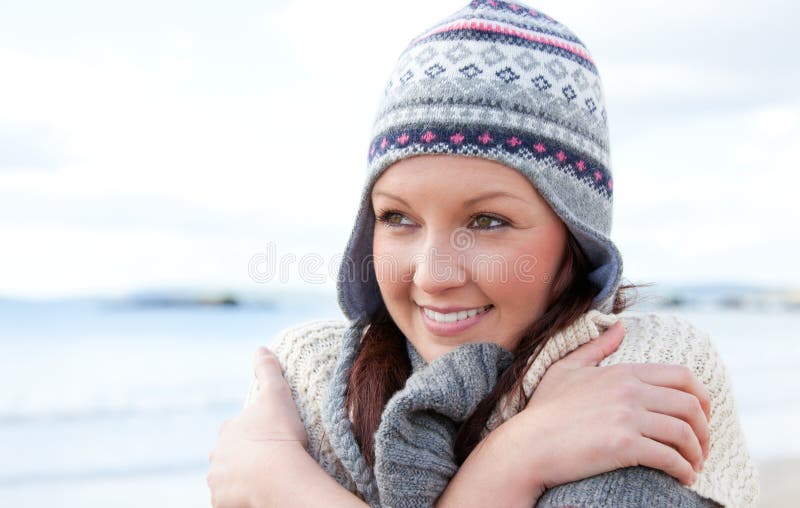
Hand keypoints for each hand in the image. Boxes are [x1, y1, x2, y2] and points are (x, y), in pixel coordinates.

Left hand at [207, 347, 307, 507]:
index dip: (254, 433)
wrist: (278, 476)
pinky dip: (241, 497)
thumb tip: (261, 349)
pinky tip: (258, 494)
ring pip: (229, 479)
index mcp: (227, 431)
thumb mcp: (277, 395)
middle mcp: (217, 457)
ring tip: (266, 479)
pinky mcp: (223, 504)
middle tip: (271, 460)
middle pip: (230, 456)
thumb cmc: (278, 435)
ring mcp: (219, 483)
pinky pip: (231, 500)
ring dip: (242, 478)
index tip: (272, 437)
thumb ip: (268, 370)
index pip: (237, 430)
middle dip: (244, 457)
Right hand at [515, 321, 711, 492]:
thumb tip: (620, 326)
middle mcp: (630, 390)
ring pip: (685, 433)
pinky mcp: (624, 445)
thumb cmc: (544, 410)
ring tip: (692, 467)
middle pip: (691, 405)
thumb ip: (596, 347)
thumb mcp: (567, 369)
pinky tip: (682, 478)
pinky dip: (684, 471)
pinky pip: (670, 458)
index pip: (683, 376)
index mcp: (622, 372)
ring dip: (697, 454)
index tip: (702, 417)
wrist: (527, 445)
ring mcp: (627, 417)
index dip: (702, 398)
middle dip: (705, 430)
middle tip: (701, 448)